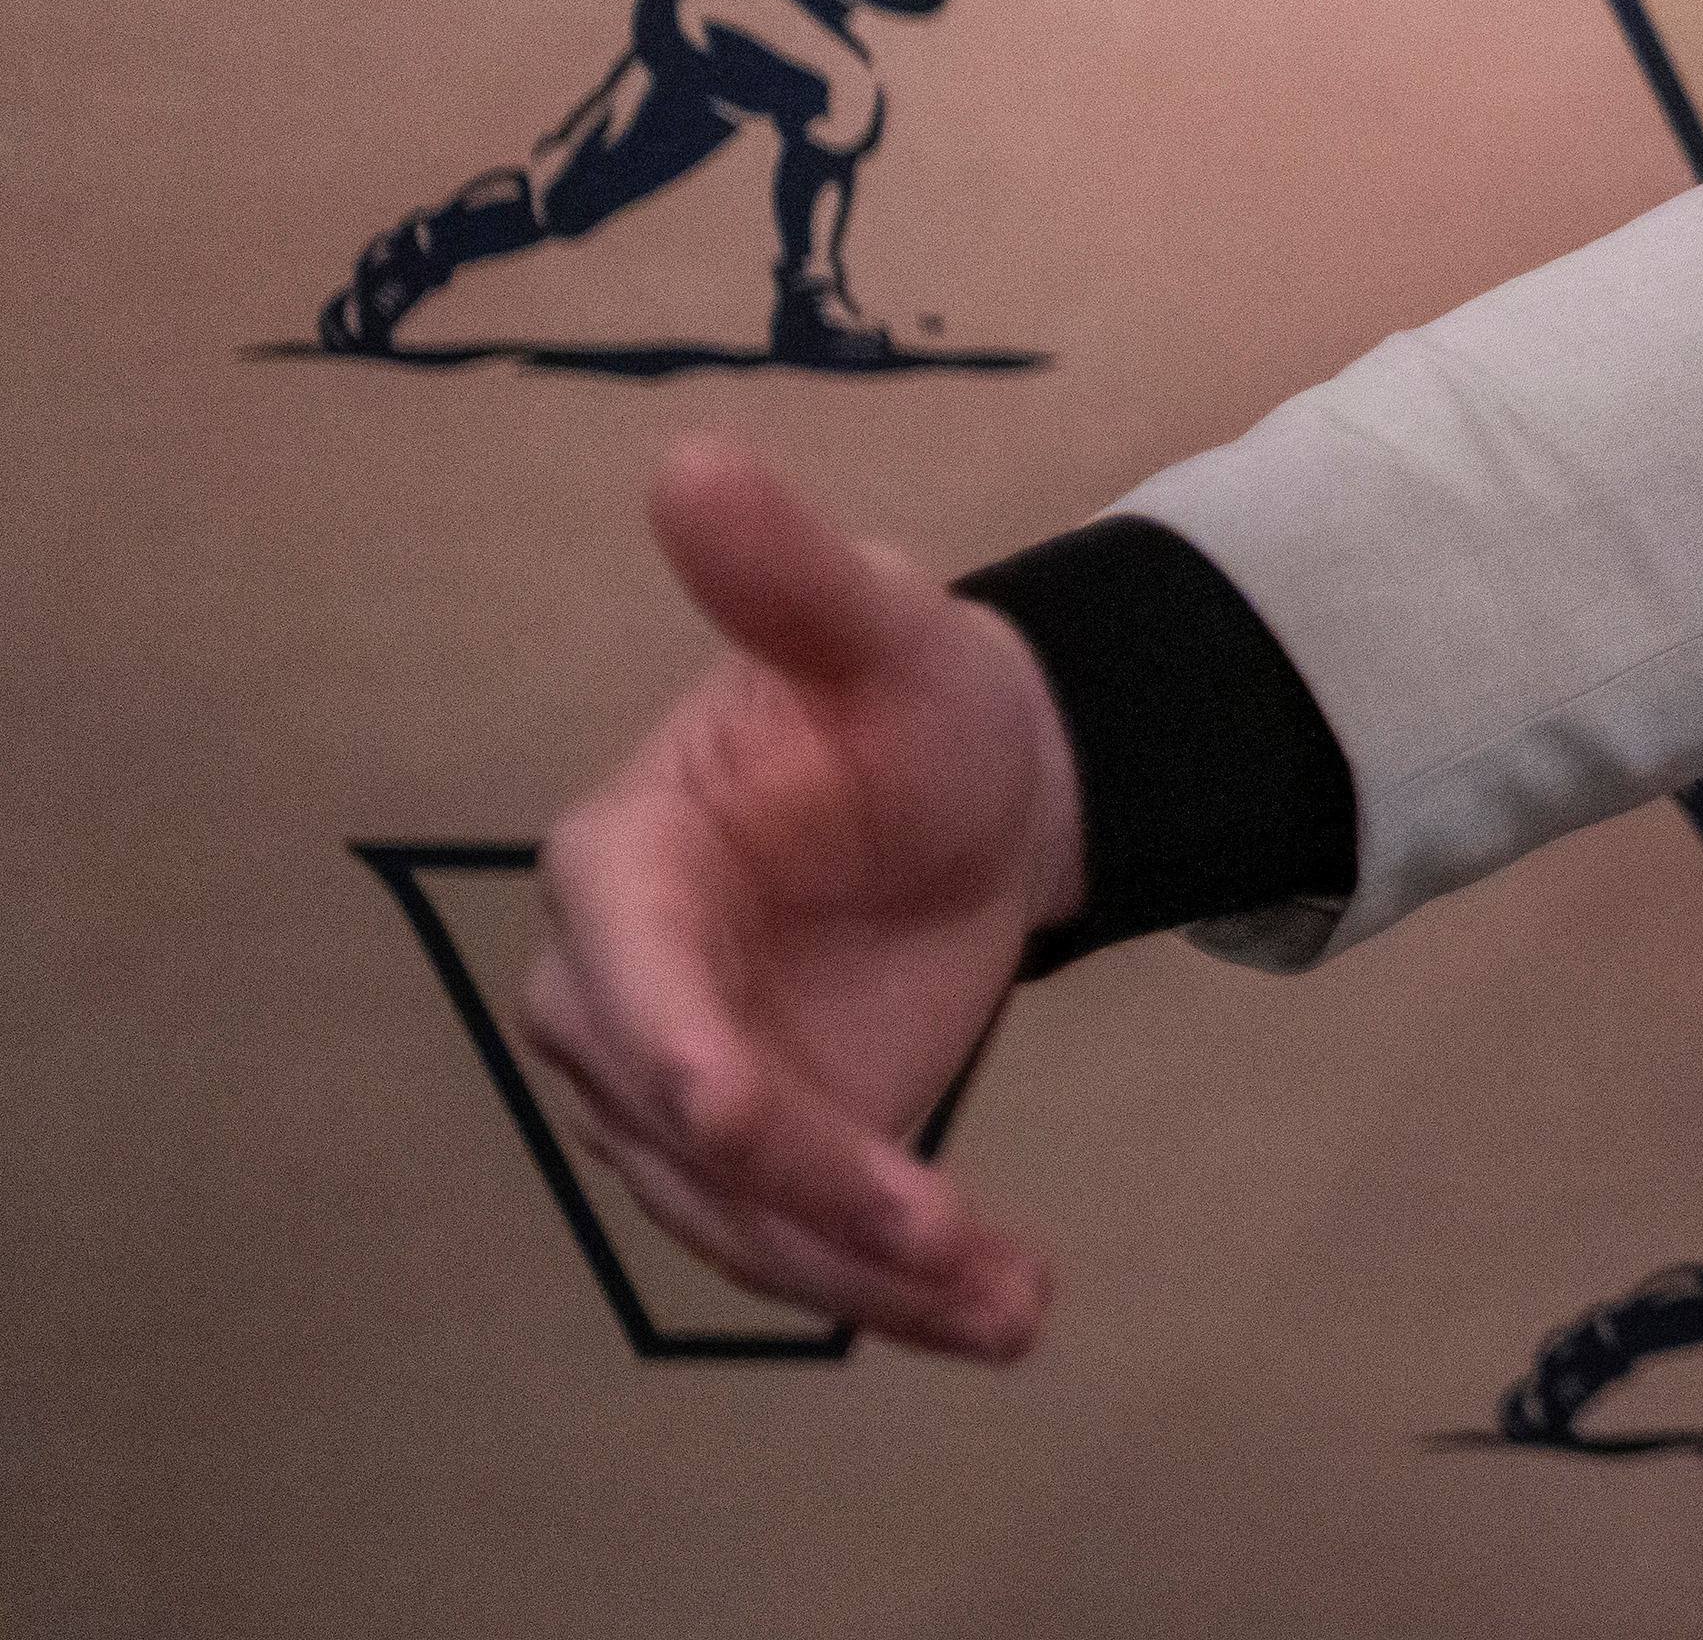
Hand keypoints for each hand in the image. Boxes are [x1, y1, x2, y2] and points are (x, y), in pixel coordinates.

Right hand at [518, 439, 1085, 1361]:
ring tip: (1008, 1305)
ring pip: (754, 1217)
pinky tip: (1007, 1316)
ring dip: (873, 1275)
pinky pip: (820, 1242)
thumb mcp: (876, 624)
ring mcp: (693, 1096)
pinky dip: (909, 1288)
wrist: (973, 782)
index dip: (672, 1042)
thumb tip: (694, 458)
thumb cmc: (901, 690)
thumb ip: (786, 574)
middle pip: (691, 1127)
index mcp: (624, 869)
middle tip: (936, 1231)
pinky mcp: (777, 1156)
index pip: (624, 974)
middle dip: (806, 1188)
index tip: (723, 1107)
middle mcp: (627, 1003)